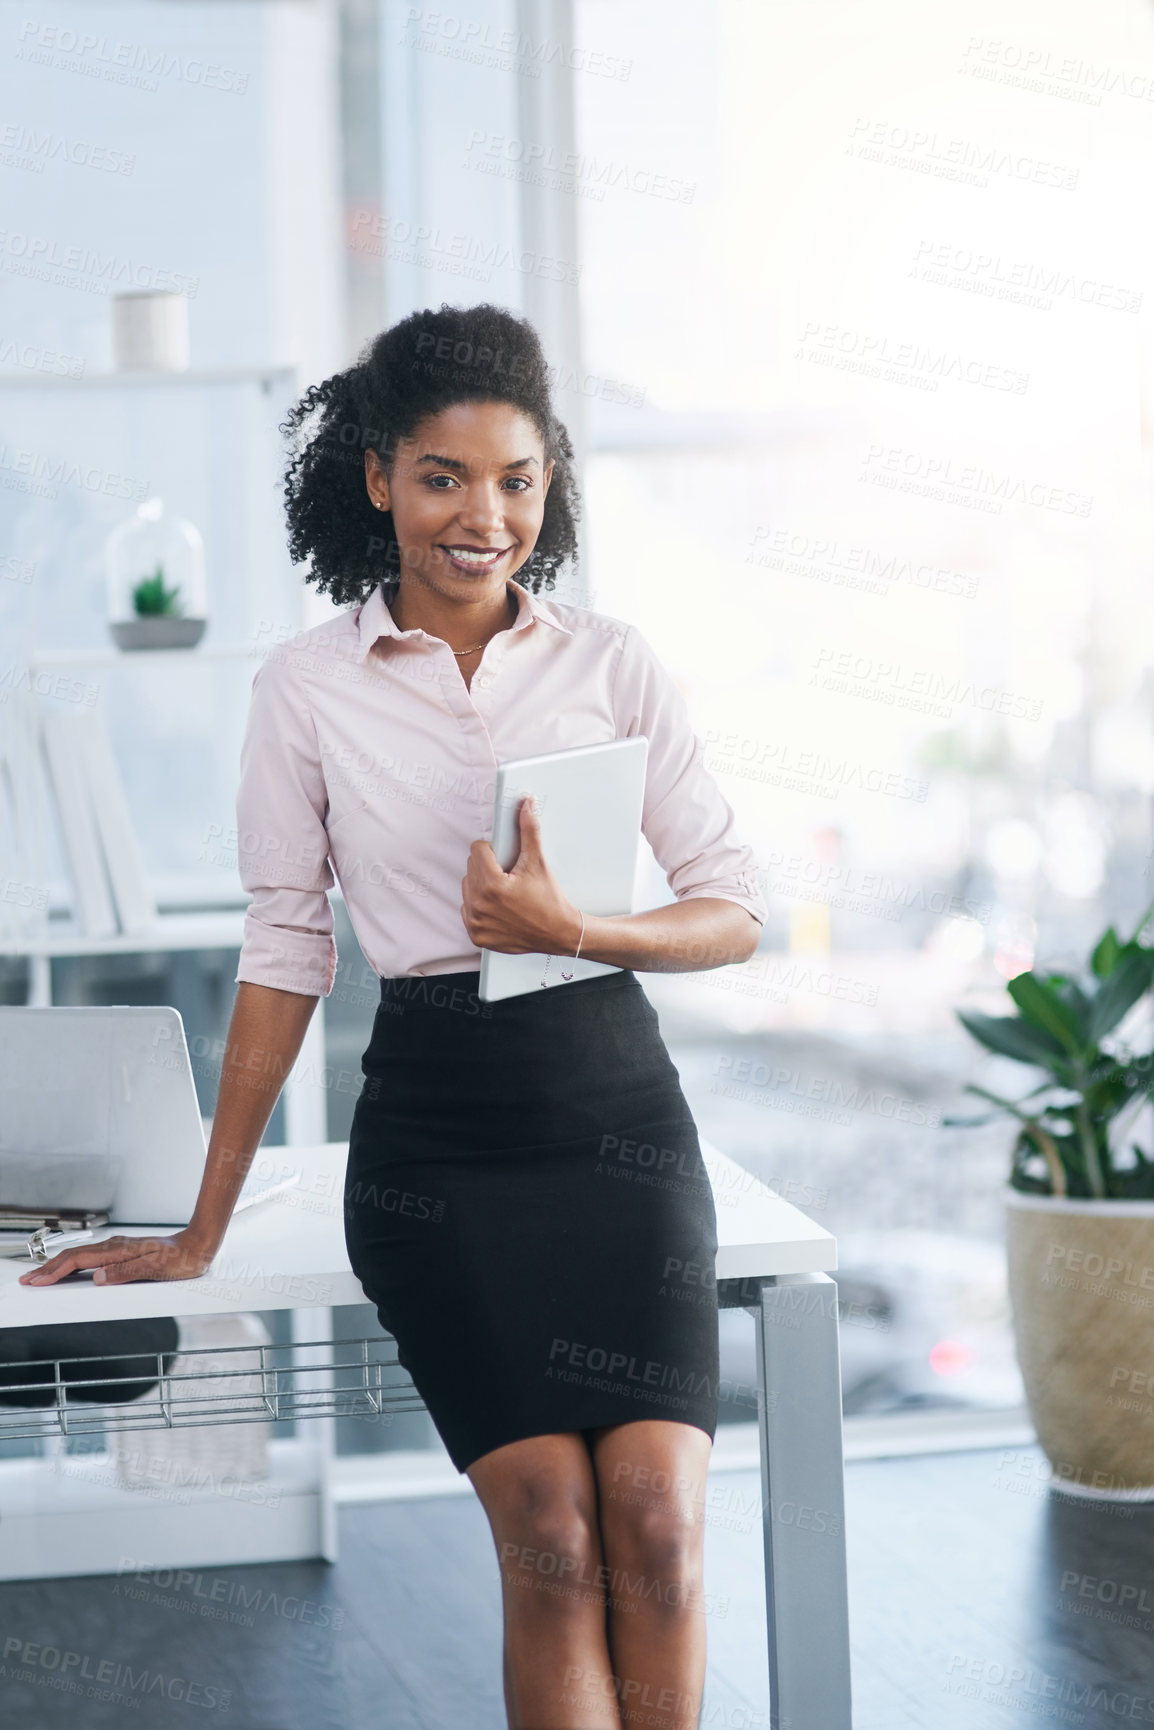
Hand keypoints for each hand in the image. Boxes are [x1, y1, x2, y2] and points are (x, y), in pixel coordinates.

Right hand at [18, 1228, 217, 1287]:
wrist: (199, 1244)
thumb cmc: (181, 1259)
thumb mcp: (157, 1268)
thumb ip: (127, 1272)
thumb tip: (97, 1278)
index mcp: (118, 1250)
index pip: (78, 1261)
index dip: (54, 1272)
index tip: (36, 1282)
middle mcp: (114, 1247)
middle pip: (72, 1256)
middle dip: (47, 1269)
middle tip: (26, 1281)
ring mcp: (117, 1248)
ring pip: (80, 1256)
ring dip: (57, 1266)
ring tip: (40, 1277)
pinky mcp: (123, 1252)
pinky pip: (90, 1258)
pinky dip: (73, 1265)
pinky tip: (69, 1271)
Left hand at [461, 796, 580, 955]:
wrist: (559, 934)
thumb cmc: (550, 901)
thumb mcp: (538, 863)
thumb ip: (529, 831)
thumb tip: (526, 806)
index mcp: (492, 885)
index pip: (477, 850)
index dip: (493, 851)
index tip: (506, 860)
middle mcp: (480, 905)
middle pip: (471, 868)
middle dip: (488, 868)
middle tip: (509, 877)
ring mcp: (477, 922)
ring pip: (467, 888)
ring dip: (481, 886)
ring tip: (504, 892)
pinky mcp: (477, 934)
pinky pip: (468, 910)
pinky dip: (480, 907)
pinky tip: (499, 907)